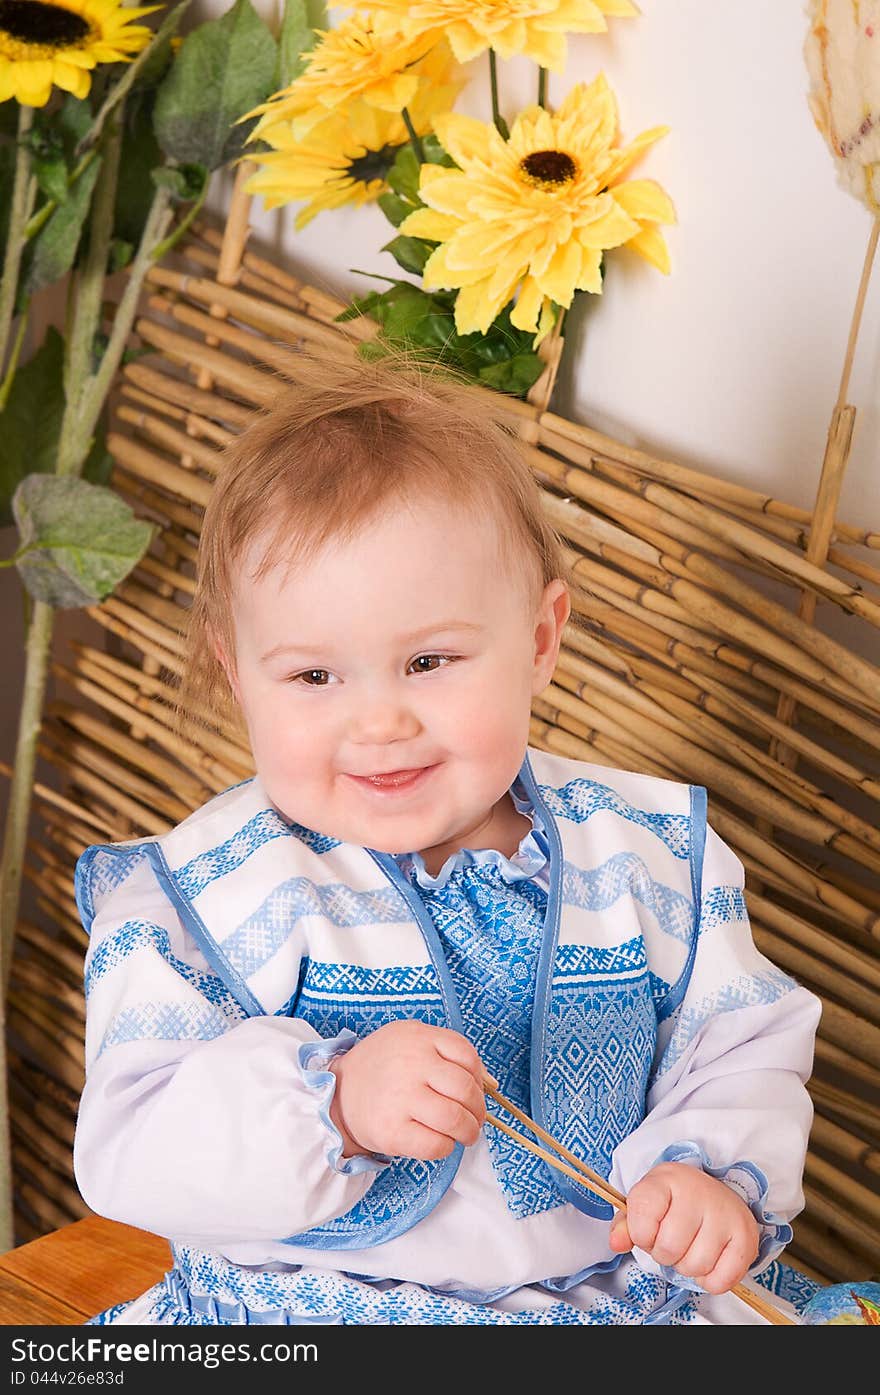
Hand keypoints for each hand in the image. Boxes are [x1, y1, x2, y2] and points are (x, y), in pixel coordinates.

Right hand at [328, 1020, 489, 1161]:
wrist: (336, 1095)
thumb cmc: (382, 1069)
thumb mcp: (409, 1041)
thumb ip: (445, 1053)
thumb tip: (487, 1083)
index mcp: (417, 1037)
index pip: (467, 1055)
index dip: (478, 1078)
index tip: (474, 1091)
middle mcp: (410, 1063)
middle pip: (465, 1090)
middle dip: (478, 1110)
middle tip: (475, 1120)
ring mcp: (400, 1098)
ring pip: (455, 1119)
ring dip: (469, 1132)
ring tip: (465, 1134)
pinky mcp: (392, 1132)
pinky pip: (436, 1144)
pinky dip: (446, 1147)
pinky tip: (439, 1141)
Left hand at [608, 1162, 760, 1294]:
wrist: (713, 1192)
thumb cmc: (674, 1202)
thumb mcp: (645, 1204)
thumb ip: (626, 1225)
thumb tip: (616, 1243)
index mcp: (666, 1179)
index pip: (641, 1220)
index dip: (641, 1235)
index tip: (649, 1228)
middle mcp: (698, 1191)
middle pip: (669, 1249)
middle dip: (664, 1254)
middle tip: (672, 1240)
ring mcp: (725, 1213)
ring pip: (695, 1267)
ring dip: (687, 1267)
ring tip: (690, 1247)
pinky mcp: (746, 1236)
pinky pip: (721, 1281)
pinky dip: (710, 1280)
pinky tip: (709, 1259)